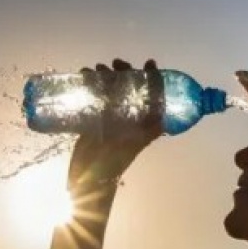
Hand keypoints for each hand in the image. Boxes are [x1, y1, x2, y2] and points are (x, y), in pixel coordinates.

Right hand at [67, 58, 162, 197]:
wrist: (86, 184)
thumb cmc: (109, 166)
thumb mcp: (130, 147)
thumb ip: (146, 133)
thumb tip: (164, 118)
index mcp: (139, 125)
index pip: (151, 97)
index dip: (153, 80)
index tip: (149, 64)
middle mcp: (126, 120)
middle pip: (129, 90)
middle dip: (124, 73)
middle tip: (115, 64)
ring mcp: (108, 121)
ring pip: (110, 92)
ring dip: (105, 77)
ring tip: (94, 69)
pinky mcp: (91, 124)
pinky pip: (93, 100)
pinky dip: (89, 87)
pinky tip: (83, 78)